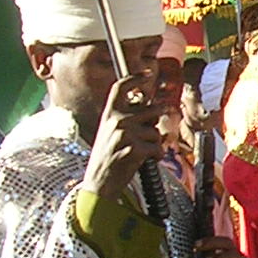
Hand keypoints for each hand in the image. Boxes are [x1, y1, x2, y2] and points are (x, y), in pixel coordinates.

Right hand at [83, 73, 164, 200]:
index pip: (120, 88)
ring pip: (156, 131)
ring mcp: (125, 134)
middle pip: (152, 110)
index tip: (147, 75)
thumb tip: (155, 110)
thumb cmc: (108, 157)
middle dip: (157, 122)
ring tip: (144, 151)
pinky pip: (158, 147)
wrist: (99, 183)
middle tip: (151, 133)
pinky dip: (157, 155)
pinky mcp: (134, 149)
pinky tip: (148, 160)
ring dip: (156, 142)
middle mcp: (116, 120)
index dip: (135, 78)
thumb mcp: (110, 132)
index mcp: (109, 114)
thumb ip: (128, 119)